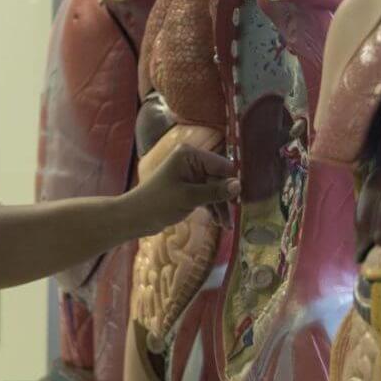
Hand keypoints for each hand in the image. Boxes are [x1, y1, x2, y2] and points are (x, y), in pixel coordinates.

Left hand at [120, 144, 239, 236]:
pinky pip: (207, 195)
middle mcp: (191, 160)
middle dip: (226, 198)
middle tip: (236, 217)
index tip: (244, 199)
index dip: (233, 181)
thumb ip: (215, 192)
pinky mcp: (189, 187)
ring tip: (226, 226)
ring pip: (214, 189)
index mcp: (190, 154)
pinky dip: (213, 207)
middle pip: (219, 178)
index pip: (221, 165)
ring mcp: (190, 174)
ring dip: (221, 206)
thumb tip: (239, 186)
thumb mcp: (189, 197)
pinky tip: (219, 223)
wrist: (135, 217)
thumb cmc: (158, 202)